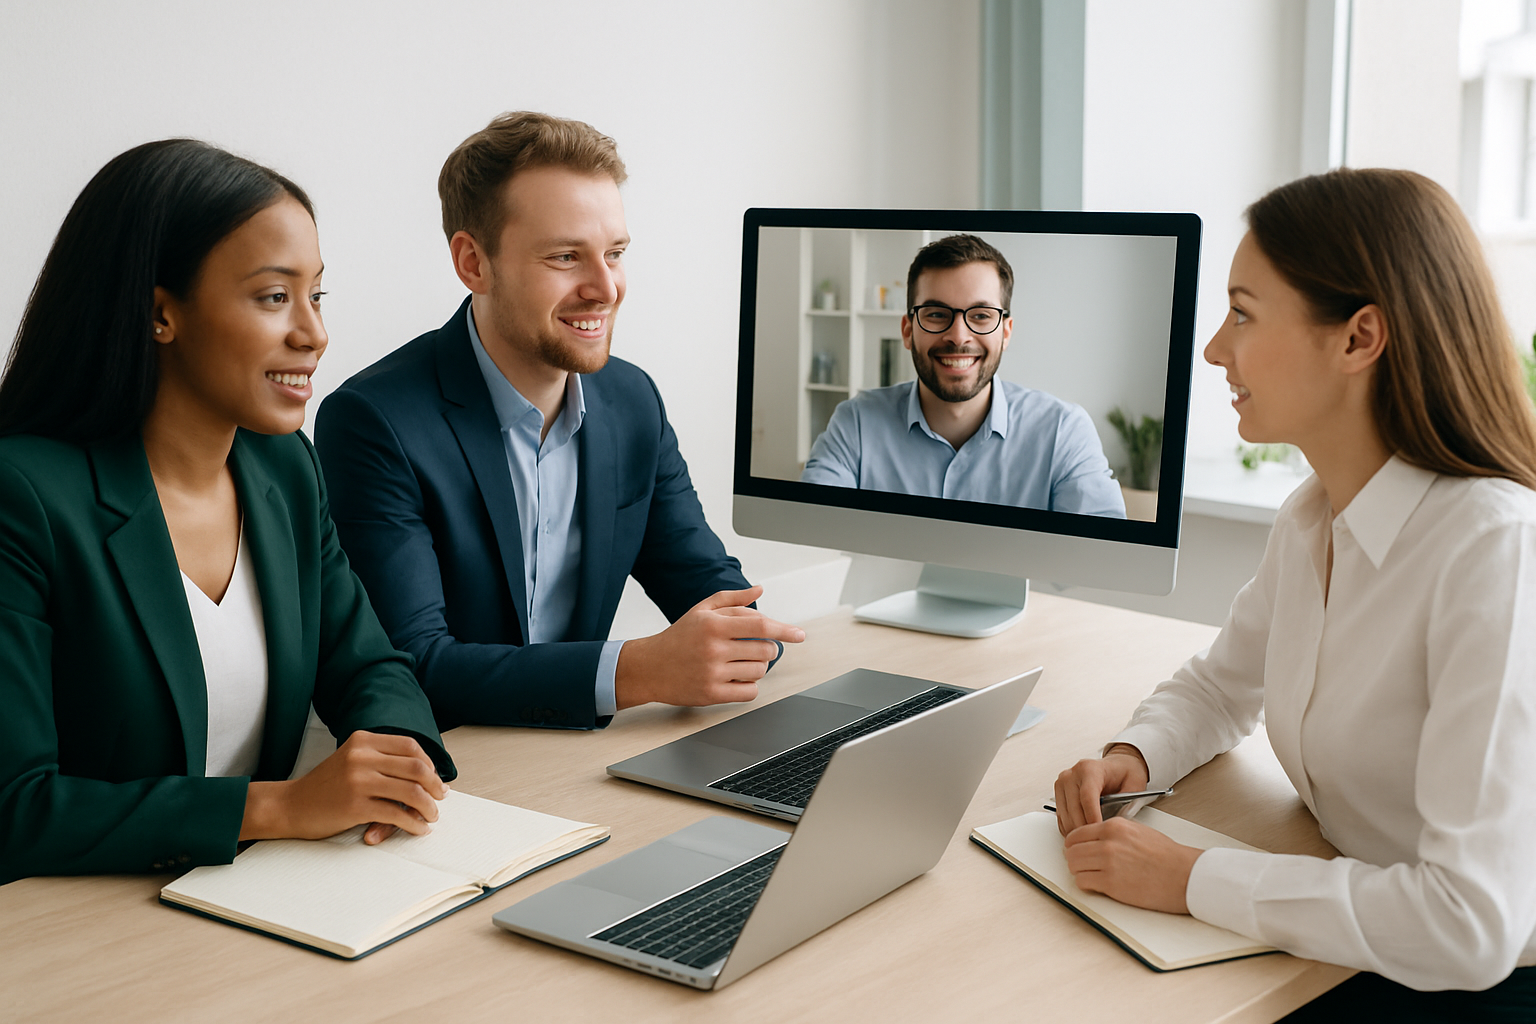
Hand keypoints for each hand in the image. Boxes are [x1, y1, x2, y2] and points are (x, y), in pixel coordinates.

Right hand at [240, 731, 448, 843]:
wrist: (289, 806)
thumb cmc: (325, 787)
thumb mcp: (352, 760)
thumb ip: (382, 760)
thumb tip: (427, 774)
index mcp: (363, 740)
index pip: (410, 746)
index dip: (430, 763)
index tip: (435, 779)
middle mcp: (361, 756)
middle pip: (416, 767)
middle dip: (435, 785)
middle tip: (440, 798)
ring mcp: (358, 780)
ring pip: (412, 791)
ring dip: (429, 807)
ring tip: (432, 816)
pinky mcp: (355, 806)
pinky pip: (396, 814)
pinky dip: (413, 824)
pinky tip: (418, 829)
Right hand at [614, 586, 805, 709]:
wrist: (650, 667)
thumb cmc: (679, 637)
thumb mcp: (702, 611)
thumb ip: (732, 600)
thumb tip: (759, 590)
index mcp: (714, 624)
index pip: (759, 624)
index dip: (784, 629)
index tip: (799, 634)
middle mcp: (714, 648)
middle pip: (765, 650)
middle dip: (767, 649)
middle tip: (756, 648)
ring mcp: (712, 672)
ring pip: (759, 671)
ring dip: (757, 667)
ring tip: (740, 663)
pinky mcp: (711, 694)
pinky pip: (748, 692)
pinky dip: (749, 685)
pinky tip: (736, 678)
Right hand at [1054, 744, 1149, 835]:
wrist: (1115, 766)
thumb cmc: (1123, 773)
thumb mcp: (1134, 783)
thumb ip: (1129, 801)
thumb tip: (1121, 820)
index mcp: (1090, 769)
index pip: (1087, 796)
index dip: (1092, 816)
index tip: (1099, 830)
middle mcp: (1072, 775)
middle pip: (1074, 807)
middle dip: (1085, 827)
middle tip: (1098, 840)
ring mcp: (1063, 784)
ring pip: (1065, 815)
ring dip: (1077, 830)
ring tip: (1092, 838)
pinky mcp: (1058, 793)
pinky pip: (1061, 817)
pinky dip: (1070, 828)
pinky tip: (1083, 832)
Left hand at [1063, 816, 1201, 913]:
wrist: (1184, 875)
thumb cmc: (1167, 856)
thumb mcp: (1138, 831)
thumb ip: (1114, 833)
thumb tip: (1094, 840)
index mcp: (1114, 827)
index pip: (1076, 834)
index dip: (1074, 845)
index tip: (1077, 851)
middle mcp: (1108, 842)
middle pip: (1071, 850)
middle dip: (1074, 859)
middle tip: (1082, 866)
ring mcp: (1108, 862)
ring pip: (1073, 865)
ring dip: (1079, 872)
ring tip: (1091, 876)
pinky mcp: (1111, 883)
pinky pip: (1083, 882)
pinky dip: (1086, 885)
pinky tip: (1097, 885)